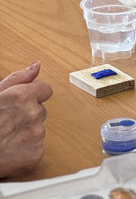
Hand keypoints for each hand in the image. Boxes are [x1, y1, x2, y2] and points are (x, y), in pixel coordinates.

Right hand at [0, 61, 52, 177]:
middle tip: (5, 126)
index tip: (21, 105)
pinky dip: (26, 152)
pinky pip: (37, 148)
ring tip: (4, 139)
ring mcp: (36, 133)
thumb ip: (17, 79)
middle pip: (39, 111)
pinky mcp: (36, 153)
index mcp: (23, 96)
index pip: (45, 90)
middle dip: (26, 116)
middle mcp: (33, 112)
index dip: (33, 97)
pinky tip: (9, 152)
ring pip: (38, 130)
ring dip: (26, 134)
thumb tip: (36, 66)